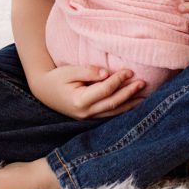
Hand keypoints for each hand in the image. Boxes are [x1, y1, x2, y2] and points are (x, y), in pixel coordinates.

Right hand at [31, 65, 145, 118]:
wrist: (44, 91)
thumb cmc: (57, 78)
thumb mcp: (69, 71)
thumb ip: (88, 71)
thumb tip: (106, 73)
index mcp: (79, 100)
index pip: (105, 90)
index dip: (118, 80)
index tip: (129, 70)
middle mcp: (85, 113)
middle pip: (113, 103)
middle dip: (129, 93)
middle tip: (143, 83)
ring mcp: (87, 118)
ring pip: (114, 112)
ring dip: (130, 103)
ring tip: (144, 96)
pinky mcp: (90, 118)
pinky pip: (109, 115)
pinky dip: (122, 109)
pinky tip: (132, 104)